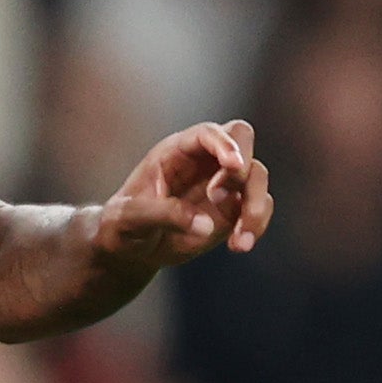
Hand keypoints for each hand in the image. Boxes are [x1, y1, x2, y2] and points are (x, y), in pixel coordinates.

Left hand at [98, 119, 271, 269]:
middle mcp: (204, 160)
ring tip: (238, 240)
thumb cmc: (122, 225)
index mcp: (175, 151)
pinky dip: (256, 225)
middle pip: (242, 139)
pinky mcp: (234, 208)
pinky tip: (239, 246)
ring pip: (257, 176)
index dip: (224, 144)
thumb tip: (207, 225)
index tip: (233, 166)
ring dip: (255, 206)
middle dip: (243, 165)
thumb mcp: (129, 219)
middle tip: (219, 197)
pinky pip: (260, 207)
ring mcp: (223, 182)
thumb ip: (163, 215)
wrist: (130, 249)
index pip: (207, 133)